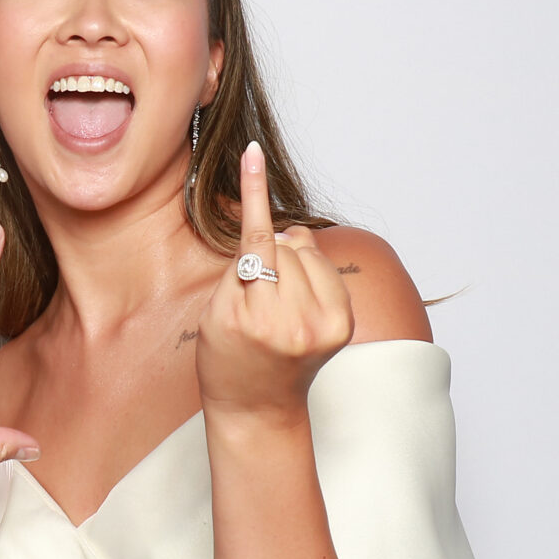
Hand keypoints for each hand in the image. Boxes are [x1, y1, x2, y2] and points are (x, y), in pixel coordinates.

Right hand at [194, 142, 353, 419]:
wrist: (256, 405)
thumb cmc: (227, 356)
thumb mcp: (216, 311)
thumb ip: (245, 266)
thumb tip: (290, 231)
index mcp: (250, 317)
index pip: (254, 241)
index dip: (253, 193)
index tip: (254, 153)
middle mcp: (291, 323)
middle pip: (285, 244)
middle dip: (270, 253)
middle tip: (258, 291)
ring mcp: (322, 326)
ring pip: (308, 253)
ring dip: (293, 262)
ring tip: (280, 299)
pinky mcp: (342, 327)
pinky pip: (327, 271)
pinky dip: (312, 274)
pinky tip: (300, 300)